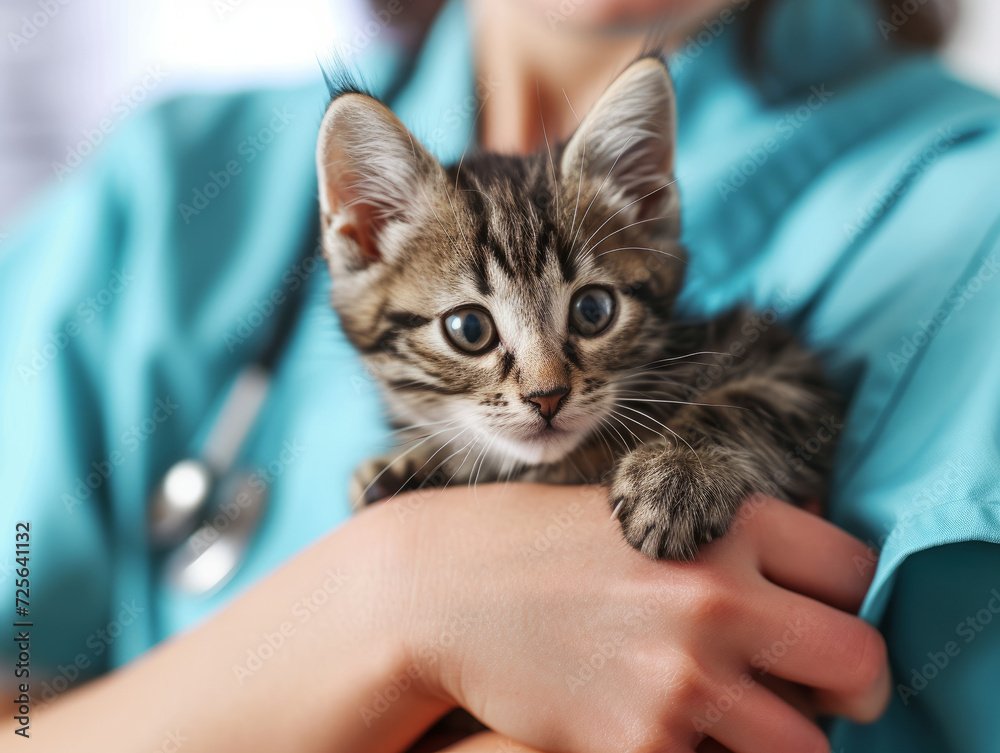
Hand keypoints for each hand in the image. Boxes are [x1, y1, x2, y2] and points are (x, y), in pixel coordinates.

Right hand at [382, 485, 887, 752]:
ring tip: (736, 725)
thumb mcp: (642, 509)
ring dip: (784, 742)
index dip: (846, 601)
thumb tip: (805, 585)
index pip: (855, 570)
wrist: (443, 589)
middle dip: (853, 687)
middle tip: (820, 694)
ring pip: (809, 748)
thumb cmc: (542, 543)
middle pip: (859, 662)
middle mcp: (717, 597)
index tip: (821, 622)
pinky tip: (659, 729)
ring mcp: (683, 676)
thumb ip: (727, 542)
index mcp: (724, 523)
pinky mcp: (644, 744)